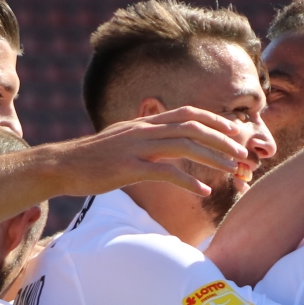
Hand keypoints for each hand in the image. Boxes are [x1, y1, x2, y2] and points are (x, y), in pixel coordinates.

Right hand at [53, 107, 249, 196]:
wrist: (61, 165)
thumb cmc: (92, 158)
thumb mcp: (122, 140)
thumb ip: (145, 140)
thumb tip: (165, 145)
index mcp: (144, 123)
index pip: (186, 113)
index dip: (213, 119)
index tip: (233, 130)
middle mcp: (143, 130)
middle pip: (192, 127)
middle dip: (221, 139)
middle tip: (242, 153)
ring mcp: (136, 148)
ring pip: (184, 146)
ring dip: (213, 158)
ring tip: (232, 170)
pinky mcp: (128, 168)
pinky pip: (165, 172)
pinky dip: (188, 181)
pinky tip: (203, 191)